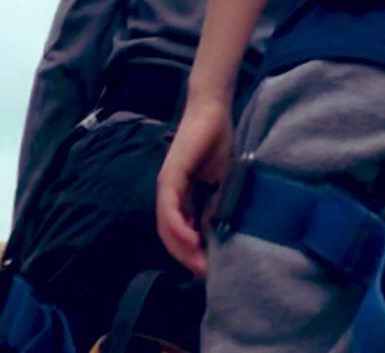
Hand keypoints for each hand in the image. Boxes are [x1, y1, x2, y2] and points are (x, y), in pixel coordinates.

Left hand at [156, 94, 234, 275]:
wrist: (213, 111)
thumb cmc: (216, 143)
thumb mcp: (219, 184)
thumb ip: (212, 207)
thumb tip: (210, 237)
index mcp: (179, 196)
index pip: (179, 232)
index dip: (191, 253)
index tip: (208, 268)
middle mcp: (168, 193)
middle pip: (168, 235)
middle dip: (186, 257)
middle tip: (204, 272)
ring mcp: (167, 184)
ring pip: (165, 225)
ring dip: (180, 247)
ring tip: (198, 262)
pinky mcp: (170, 175)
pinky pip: (168, 207)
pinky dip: (177, 226)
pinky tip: (191, 239)